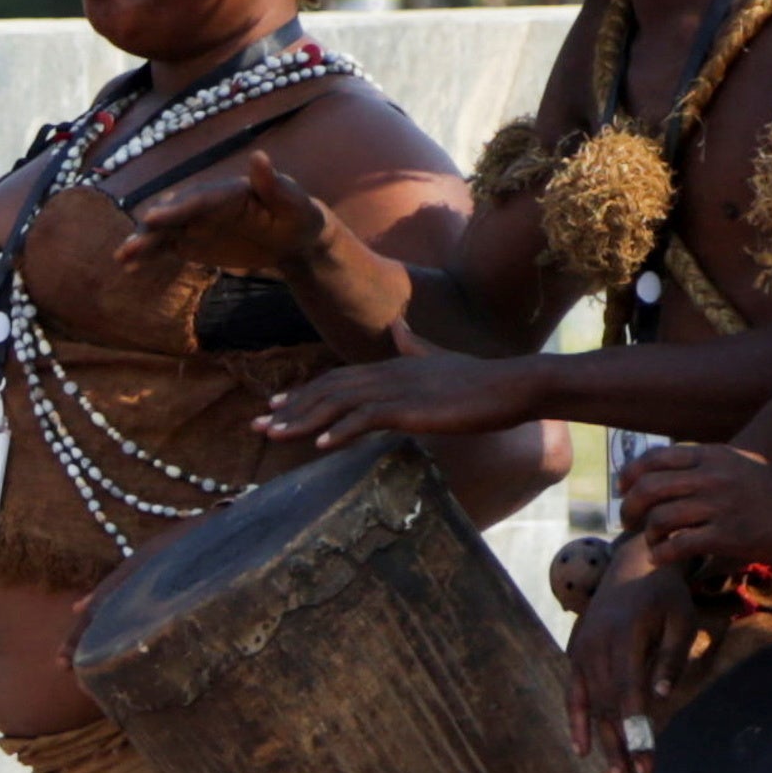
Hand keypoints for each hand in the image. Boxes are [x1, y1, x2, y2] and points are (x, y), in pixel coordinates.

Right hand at [121, 143, 330, 278]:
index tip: (154, 217)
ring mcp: (195, 223)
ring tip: (122, 258)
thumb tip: (260, 157)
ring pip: (164, 232)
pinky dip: (148, 256)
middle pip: (173, 214)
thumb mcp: (293, 202)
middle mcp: (205, 204)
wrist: (292, 237)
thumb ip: (273, 184)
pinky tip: (129, 268)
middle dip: (151, 228)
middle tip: (130, 244)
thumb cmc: (297, 215)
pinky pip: (166, 248)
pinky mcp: (192, 242)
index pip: (199, 200)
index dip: (176, 208)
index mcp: (227, 191)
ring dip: (143, 243)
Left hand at [261, 348, 542, 448]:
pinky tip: (320, 445)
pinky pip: (367, 418)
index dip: (304, 392)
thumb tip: (397, 327)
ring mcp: (398, 389)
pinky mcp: (411, 408)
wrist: (513, 385)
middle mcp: (388, 372)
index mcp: (392, 365)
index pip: (337, 378)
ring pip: (338, 402)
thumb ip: (414, 346)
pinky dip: (341, 429)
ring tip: (275, 435)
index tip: (276, 405)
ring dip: (303, 419)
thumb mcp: (440, 359)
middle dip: (291, 407)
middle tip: (258, 424)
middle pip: (328, 388)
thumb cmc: (482, 381)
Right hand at [565, 555, 696, 762]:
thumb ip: (672, 657)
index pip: (628, 690)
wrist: (632, 564)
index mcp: (625, 633)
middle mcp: (597, 643)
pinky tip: (582, 748)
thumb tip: (661, 697)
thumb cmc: (666, 595)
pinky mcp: (575, 653)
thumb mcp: (682, 619)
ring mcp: (582, 649)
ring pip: (591, 703)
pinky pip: (573, 692)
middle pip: (607, 703)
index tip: (647, 760)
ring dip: (604, 740)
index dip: (636, 728)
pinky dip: (576, 720)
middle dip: (621, 743)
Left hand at [621, 439, 771, 570]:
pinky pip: (678, 546)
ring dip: (648, 535)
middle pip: (649, 488)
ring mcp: (720, 505)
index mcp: (714, 455)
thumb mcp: (742, 464)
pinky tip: (662, 559)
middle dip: (630, 508)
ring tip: (654, 542)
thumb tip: (672, 472)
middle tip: (629, 522)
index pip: (655, 458)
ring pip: (660, 518)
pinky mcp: (728, 536)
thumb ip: (708, 464)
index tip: (623, 490)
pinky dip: (662, 554)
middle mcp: (712, 476)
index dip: (630, 475)